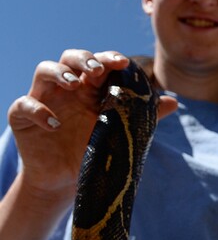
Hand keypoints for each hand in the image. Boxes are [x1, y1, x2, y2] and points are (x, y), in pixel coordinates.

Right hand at [7, 50, 176, 211]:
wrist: (68, 181)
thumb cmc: (96, 151)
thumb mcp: (121, 134)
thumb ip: (145, 117)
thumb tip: (173, 101)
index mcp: (92, 88)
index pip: (99, 63)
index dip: (109, 58)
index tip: (123, 62)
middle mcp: (68, 88)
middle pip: (71, 57)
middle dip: (84, 59)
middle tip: (97, 71)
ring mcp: (44, 99)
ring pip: (44, 70)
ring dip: (58, 72)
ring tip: (73, 84)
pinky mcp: (22, 118)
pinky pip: (23, 104)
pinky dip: (37, 109)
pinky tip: (54, 124)